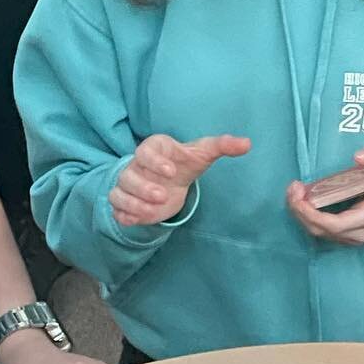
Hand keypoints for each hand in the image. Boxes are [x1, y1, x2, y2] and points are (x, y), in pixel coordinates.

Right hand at [110, 133, 250, 226]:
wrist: (173, 177)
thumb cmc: (186, 162)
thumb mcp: (204, 153)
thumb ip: (223, 145)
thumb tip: (247, 143)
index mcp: (153, 149)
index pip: (145, 151)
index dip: (154, 161)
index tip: (171, 171)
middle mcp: (135, 166)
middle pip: (128, 176)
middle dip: (143, 188)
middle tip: (162, 195)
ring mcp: (128, 184)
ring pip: (118, 193)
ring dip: (133, 203)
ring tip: (152, 211)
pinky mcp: (126, 201)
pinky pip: (117, 209)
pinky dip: (124, 215)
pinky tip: (137, 220)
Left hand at [287, 146, 363, 246]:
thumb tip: (357, 157)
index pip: (335, 224)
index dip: (312, 214)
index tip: (299, 195)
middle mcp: (359, 233)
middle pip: (321, 230)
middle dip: (300, 211)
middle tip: (292, 188)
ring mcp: (352, 237)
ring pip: (318, 232)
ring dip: (301, 214)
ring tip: (294, 192)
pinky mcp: (345, 236)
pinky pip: (321, 230)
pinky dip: (307, 216)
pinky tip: (301, 200)